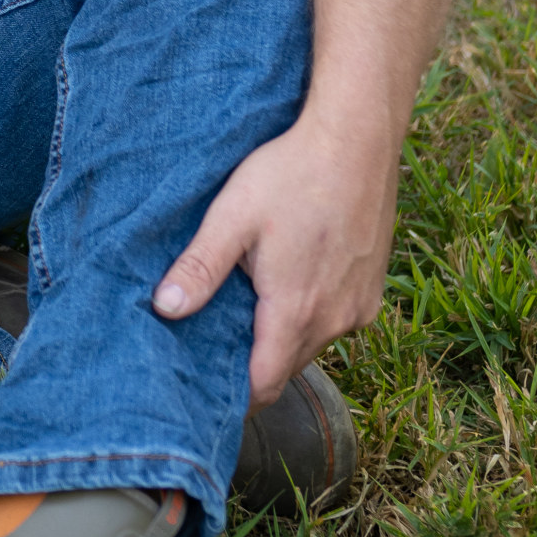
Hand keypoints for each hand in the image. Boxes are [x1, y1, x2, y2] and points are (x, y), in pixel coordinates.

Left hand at [150, 110, 400, 403]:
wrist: (359, 139)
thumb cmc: (292, 173)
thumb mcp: (232, 217)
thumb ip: (199, 268)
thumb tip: (163, 310)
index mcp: (296, 311)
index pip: (264, 384)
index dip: (235, 397)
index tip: (205, 396)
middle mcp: (336, 320)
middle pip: (286, 366)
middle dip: (253, 364)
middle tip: (213, 345)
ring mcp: (360, 306)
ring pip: (312, 342)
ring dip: (282, 336)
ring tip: (247, 310)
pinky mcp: (373, 288)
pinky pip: (336, 320)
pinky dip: (310, 314)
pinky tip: (288, 284)